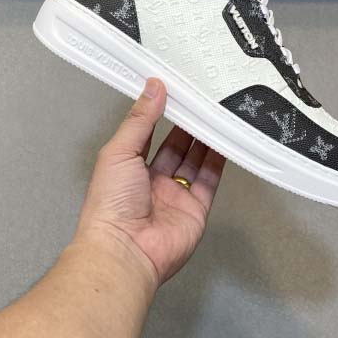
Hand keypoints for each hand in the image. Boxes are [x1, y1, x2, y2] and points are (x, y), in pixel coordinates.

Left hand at [76, 78, 225, 286]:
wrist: (126, 250)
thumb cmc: (112, 201)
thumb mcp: (119, 152)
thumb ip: (140, 120)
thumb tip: (154, 87)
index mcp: (129, 167)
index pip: (149, 135)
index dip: (161, 114)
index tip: (176, 92)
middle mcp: (153, 181)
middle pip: (175, 147)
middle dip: (188, 125)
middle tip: (203, 102)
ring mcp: (176, 195)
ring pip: (195, 161)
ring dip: (205, 140)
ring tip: (217, 114)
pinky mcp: (196, 209)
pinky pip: (210, 180)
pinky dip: (219, 162)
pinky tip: (225, 141)